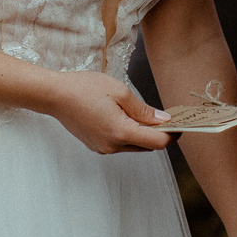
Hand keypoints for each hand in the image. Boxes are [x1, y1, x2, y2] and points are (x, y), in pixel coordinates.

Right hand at [43, 71, 171, 154]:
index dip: (172, 135)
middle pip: (146, 146)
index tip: (181, 125)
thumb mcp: (120, 92)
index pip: (157, 142)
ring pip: (133, 145)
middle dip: (159, 133)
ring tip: (146, 114)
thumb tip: (163, 120)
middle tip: (167, 116)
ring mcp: (103, 148)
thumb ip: (143, 110)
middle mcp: (112, 146)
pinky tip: (126, 117)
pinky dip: (128, 134)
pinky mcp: (96, 145)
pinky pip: (120, 143)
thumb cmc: (85, 88)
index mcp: (121, 132)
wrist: (54, 95)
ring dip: (143, 133)